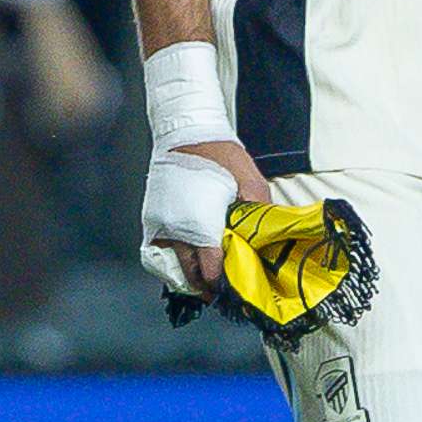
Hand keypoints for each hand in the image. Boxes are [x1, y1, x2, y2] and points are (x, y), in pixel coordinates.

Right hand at [139, 138, 262, 296]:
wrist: (185, 132)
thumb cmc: (220, 155)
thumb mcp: (250, 181)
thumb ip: (260, 213)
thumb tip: (270, 241)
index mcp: (201, 223)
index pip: (209, 269)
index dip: (224, 282)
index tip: (236, 288)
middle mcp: (176, 229)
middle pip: (189, 274)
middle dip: (207, 285)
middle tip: (224, 290)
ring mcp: (160, 226)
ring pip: (172, 267)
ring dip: (190, 276)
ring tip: (208, 278)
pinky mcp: (152, 220)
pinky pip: (158, 253)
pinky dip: (174, 262)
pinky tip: (191, 260)